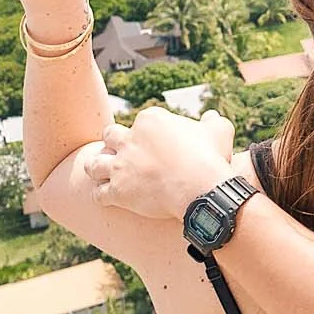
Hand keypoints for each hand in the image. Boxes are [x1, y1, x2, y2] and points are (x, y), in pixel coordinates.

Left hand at [86, 107, 236, 219]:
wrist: (200, 188)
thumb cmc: (210, 157)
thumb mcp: (218, 130)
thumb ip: (212, 120)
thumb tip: (210, 116)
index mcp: (150, 120)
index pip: (140, 121)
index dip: (146, 132)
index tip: (155, 142)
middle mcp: (129, 139)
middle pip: (110, 136)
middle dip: (114, 143)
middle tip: (123, 153)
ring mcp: (120, 166)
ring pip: (94, 164)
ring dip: (98, 168)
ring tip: (104, 173)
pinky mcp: (117, 190)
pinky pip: (98, 194)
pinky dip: (102, 196)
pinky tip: (109, 197)